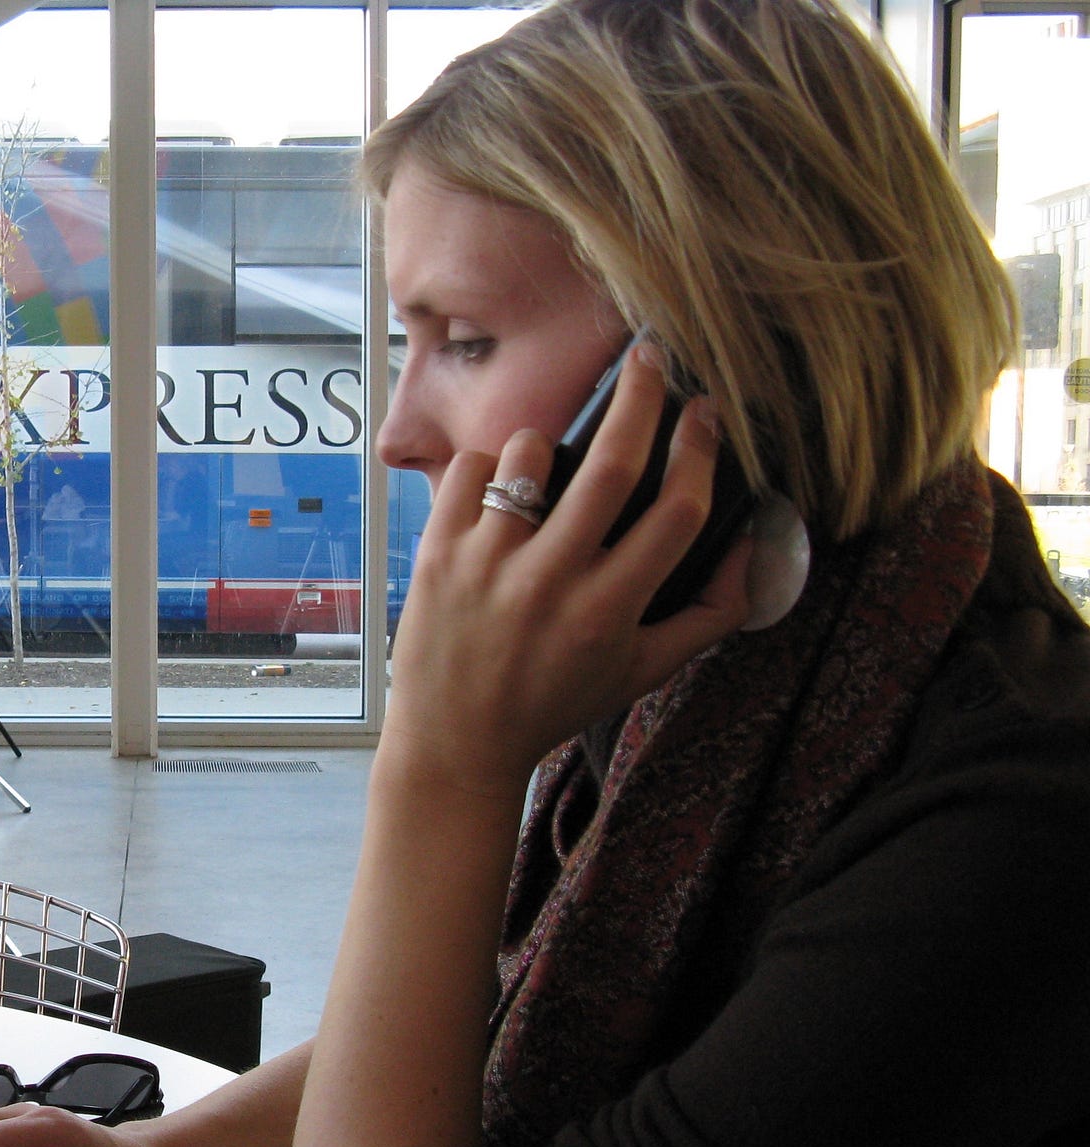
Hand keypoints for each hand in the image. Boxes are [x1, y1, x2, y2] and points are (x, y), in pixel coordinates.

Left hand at [388, 346, 751, 797]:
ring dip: (548, 444)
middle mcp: (552, 582)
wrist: (455, 743)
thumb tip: (752, 549)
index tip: (705, 413)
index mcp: (610, 612)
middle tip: (650, 358)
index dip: (700, 451)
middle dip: (640, 397)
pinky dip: (490, 464)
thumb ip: (707, 615)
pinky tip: (497, 493)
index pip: (677, 512)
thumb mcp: (640, 672)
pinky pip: (470, 470)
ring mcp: (490, 565)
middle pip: (612, 465)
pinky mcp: (439, 554)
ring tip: (550, 466)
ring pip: (531, 457)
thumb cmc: (553, 703)